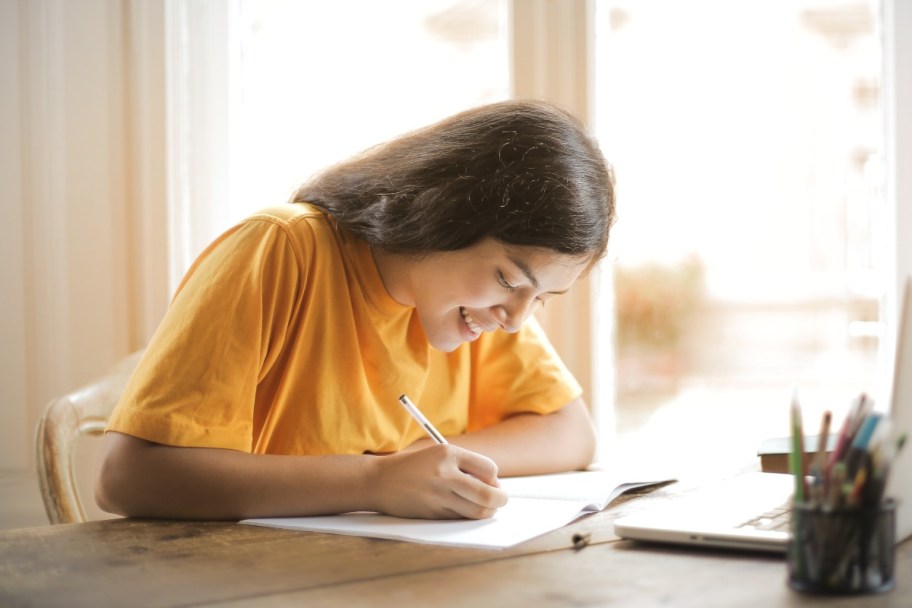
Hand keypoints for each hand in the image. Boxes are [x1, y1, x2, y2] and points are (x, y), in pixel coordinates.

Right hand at [368, 444, 507, 519]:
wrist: (379, 481)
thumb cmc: (413, 467)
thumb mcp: (438, 455)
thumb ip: (465, 466)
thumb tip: (494, 486)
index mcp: (448, 453)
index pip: (489, 468)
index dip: (494, 478)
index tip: (491, 482)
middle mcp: (444, 474)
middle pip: (488, 494)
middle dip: (500, 500)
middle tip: (501, 500)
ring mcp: (438, 495)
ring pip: (477, 510)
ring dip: (487, 511)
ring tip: (485, 507)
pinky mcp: (432, 513)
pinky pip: (460, 518)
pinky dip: (468, 516)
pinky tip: (464, 510)